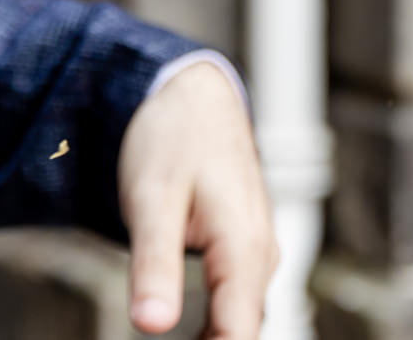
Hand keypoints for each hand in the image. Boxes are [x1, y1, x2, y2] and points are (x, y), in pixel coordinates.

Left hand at [117, 62, 276, 337]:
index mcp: (244, 247)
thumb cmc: (173, 140)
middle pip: (242, 331)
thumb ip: (154, 266)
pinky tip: (188, 334)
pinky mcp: (243, 250)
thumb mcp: (151, 201)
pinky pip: (237, 301)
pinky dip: (216, 325)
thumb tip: (152, 325)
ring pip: (241, 317)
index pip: (238, 334)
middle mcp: (261, 254)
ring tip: (176, 339)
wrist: (193, 97)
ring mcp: (256, 251)